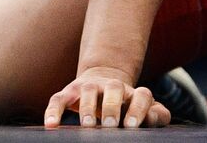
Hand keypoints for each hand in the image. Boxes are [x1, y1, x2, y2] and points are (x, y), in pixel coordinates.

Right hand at [44, 67, 171, 128]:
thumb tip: (155, 118)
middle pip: (114, 89)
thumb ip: (156, 114)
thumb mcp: (142, 109)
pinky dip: (53, 111)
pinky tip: (51, 125)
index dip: (137, 109)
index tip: (131, 126)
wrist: (102, 81)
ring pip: (88, 91)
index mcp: (132, 92)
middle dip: (112, 106)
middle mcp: (112, 86)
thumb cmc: (125, 105)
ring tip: (88, 125)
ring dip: (87, 107)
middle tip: (110, 125)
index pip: (141, 95)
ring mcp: (89, 87)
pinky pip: (58, 99)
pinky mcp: (69, 93)